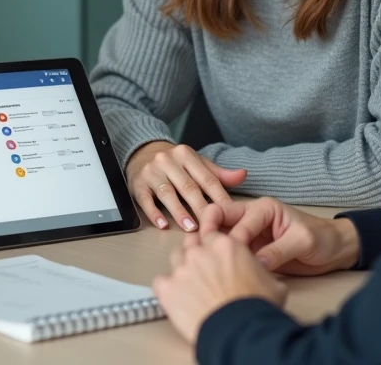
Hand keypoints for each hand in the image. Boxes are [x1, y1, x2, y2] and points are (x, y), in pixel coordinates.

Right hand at [125, 142, 246, 230]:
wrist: (142, 153)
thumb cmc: (175, 163)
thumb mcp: (197, 163)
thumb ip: (219, 173)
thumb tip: (243, 175)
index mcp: (186, 154)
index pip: (206, 177)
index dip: (219, 196)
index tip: (230, 213)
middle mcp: (167, 161)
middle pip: (187, 186)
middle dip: (201, 207)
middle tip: (212, 225)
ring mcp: (151, 172)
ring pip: (167, 193)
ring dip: (179, 212)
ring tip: (191, 227)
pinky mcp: (137, 184)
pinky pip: (145, 199)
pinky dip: (154, 213)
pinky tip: (163, 224)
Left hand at [152, 232, 286, 343]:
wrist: (239, 331)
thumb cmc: (256, 308)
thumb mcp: (272, 283)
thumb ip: (260, 269)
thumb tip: (261, 272)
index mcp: (225, 245)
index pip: (211, 235)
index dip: (213, 247)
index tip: (215, 256)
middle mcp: (200, 252)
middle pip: (191, 243)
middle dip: (196, 254)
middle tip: (204, 271)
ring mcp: (181, 269)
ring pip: (175, 259)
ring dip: (181, 269)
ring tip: (191, 286)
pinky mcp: (167, 288)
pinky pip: (160, 281)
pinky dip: (166, 288)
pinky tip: (177, 298)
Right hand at [197, 197, 360, 275]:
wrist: (335, 251)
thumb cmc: (322, 239)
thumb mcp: (302, 241)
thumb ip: (278, 250)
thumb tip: (256, 264)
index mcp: (263, 208)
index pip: (234, 217)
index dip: (228, 236)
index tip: (225, 254)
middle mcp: (252, 218)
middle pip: (219, 220)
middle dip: (209, 235)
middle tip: (203, 254)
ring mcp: (250, 235)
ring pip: (222, 238)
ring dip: (213, 249)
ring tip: (206, 265)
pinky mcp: (252, 251)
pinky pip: (232, 254)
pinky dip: (224, 260)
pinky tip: (218, 272)